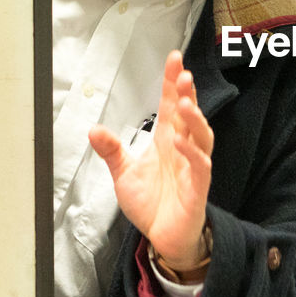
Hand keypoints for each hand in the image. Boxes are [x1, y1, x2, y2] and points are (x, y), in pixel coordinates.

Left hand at [88, 50, 213, 268]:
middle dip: (188, 94)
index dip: (172, 82)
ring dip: (195, 119)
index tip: (174, 59)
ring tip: (185, 103)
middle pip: (189, 115)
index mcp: (167, 141)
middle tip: (183, 74)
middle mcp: (183, 149)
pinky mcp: (197, 187)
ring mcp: (193, 167)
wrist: (162, 237)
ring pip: (201, 136)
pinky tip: (180, 142)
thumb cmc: (151, 203)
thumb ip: (112, 150)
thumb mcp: (124, 173)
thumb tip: (93, 129)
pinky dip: (192, 153)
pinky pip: (200, 166)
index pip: (172, 106)